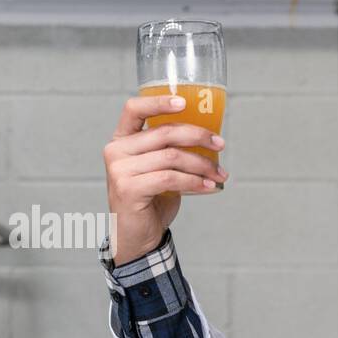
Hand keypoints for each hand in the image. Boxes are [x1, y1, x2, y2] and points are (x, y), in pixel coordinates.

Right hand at [102, 94, 228, 265]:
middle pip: (164, 133)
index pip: (134, 109)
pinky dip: (195, 182)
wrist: (137, 235)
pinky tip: (209, 186)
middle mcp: (116, 151)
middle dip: (199, 137)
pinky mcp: (129, 188)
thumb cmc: (151, 200)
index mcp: (122, 140)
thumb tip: (211, 140)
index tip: (184, 102)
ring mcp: (120, 170)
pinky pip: (171, 178)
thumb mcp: (160, 169)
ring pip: (172, 157)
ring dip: (203, 165)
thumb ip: (172, 151)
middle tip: (221, 145)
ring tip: (219, 174)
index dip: (159, 102)